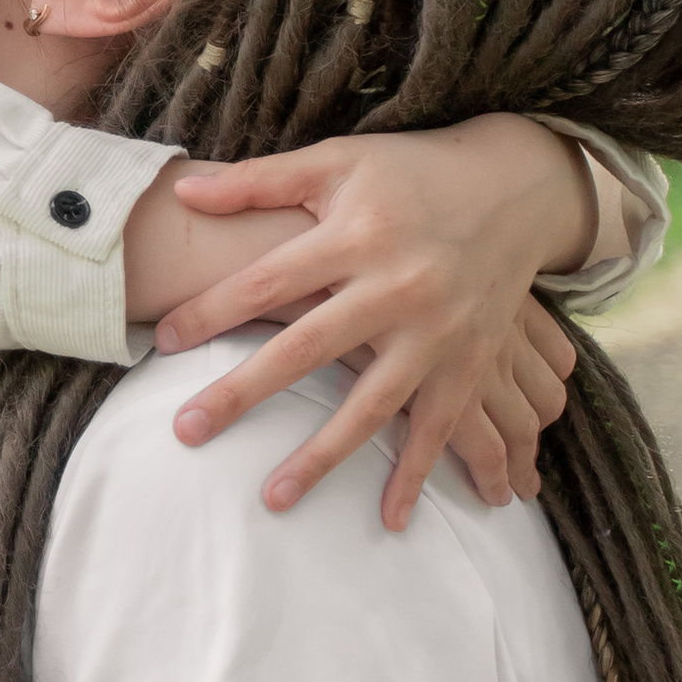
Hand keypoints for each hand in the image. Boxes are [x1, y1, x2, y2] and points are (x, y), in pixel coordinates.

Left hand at [152, 118, 590, 529]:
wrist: (515, 188)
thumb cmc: (410, 174)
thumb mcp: (338, 161)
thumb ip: (259, 181)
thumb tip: (183, 195)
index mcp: (356, 236)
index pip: (268, 280)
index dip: (213, 310)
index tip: (166, 341)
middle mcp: (396, 287)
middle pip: (307, 348)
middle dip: (244, 392)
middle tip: (186, 430)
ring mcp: (437, 332)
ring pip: (371, 404)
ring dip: (321, 456)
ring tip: (271, 498)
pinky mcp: (470, 362)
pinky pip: (439, 428)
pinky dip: (417, 476)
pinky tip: (388, 520)